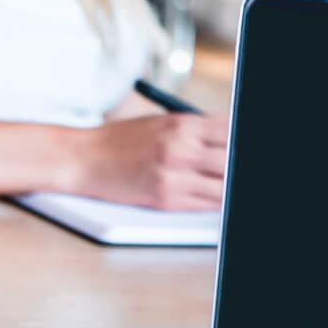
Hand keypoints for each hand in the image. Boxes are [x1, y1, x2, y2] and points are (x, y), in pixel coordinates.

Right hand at [65, 113, 226, 209]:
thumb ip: (199, 129)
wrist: (82, 159)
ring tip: (229, 183)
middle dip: (238, 165)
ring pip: (225, 186)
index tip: (246, 147)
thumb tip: (233, 136)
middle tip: (236, 168)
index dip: (242, 142)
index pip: (233, 131)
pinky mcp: (166, 200)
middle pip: (233, 160)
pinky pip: (207, 204)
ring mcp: (175, 177)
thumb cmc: (122, 140)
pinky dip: (217, 202)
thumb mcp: (163, 123)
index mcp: (183, 125)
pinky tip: (220, 197)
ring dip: (230, 185)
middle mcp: (182, 149)